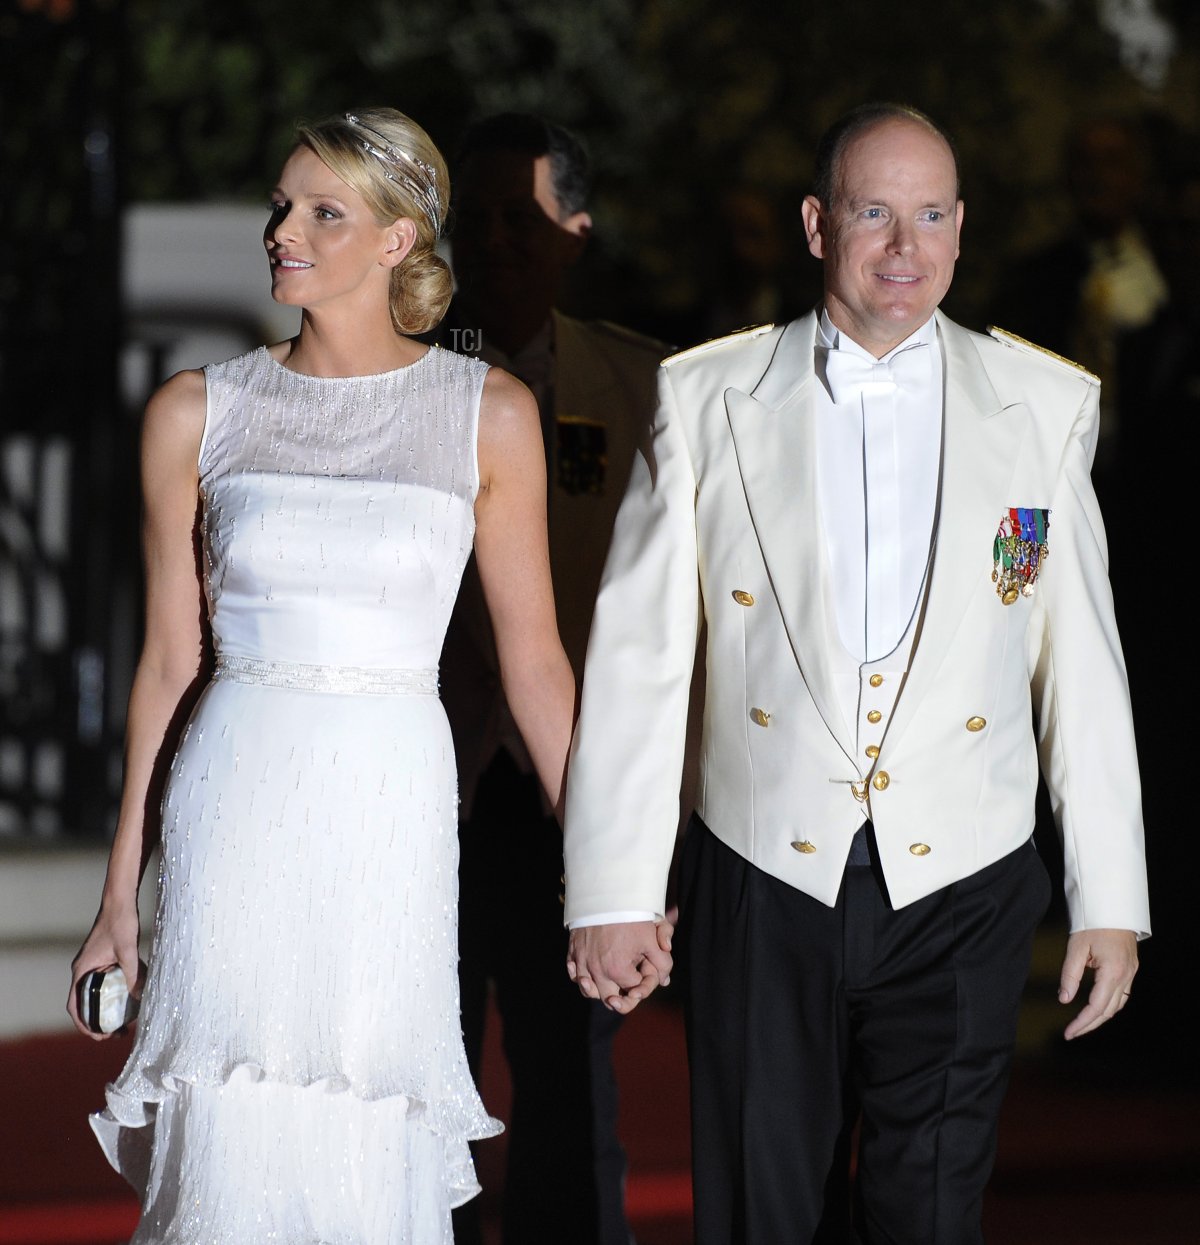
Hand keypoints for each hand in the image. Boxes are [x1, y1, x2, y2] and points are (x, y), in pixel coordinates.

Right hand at [67, 903, 142, 1039]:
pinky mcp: (104, 959)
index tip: (98, 1037)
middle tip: (117, 1034)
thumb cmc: (120, 922)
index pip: (74, 1006)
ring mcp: (93, 964)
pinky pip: (106, 982)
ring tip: (125, 1022)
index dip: (84, 1025)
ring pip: (97, 993)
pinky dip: (115, 992)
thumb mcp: (127, 950)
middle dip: (98, 1021)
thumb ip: (133, 973)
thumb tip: (139, 997)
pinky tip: (132, 998)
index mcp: (81, 970)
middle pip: (86, 1003)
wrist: (120, 901)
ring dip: (108, 1008)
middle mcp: (83, 970)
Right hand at [566, 920, 672, 1013]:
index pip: (634, 991)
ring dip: (598, 990)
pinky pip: (573, 974)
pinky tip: (589, 971)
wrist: (604, 894)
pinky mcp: (573, 952)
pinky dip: (580, 976)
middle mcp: (597, 971)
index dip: (643, 983)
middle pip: (609, 998)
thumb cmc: (630, 916)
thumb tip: (665, 981)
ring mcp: (582, 962)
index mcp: (618, 970)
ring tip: (608, 981)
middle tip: (628, 984)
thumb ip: (662, 962)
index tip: (645, 968)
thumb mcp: (651, 938)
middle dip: (622, 995)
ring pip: (588, 991)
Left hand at [1059, 928, 1137, 1039]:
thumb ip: (1070, 975)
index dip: (1082, 1023)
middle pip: (1108, 1011)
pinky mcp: (1130, 969)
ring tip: (1081, 1024)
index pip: (1096, 1007)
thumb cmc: (1092, 923)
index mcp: (1112, 972)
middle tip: (1071, 1033)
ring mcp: (1131, 973)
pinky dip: (1109, 1005)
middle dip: (1089, 1025)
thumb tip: (1063, 999)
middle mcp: (1125, 976)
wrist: (1112, 906)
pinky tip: (1097, 1008)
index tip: (1068, 1033)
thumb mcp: (1076, 948)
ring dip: (1100, 1017)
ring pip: (1117, 1005)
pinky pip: (1121, 994)